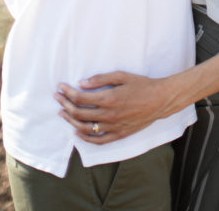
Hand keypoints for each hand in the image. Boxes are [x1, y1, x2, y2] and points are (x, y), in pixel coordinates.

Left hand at [54, 72, 170, 144]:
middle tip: (58, 97)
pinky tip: (77, 132)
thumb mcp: (122, 76)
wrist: (160, 100)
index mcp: (109, 98)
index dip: (68, 93)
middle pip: (79, 113)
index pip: (81, 98)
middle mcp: (109, 115)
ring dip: (71, 121)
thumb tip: (82, 83)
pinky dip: (85, 138)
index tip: (61, 87)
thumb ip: (101, 79)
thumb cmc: (142, 85)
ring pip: (85, 128)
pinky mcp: (119, 135)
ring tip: (62, 113)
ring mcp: (114, 127)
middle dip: (65, 104)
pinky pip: (98, 141)